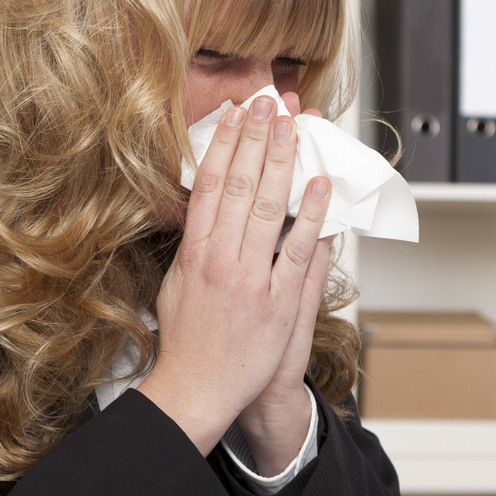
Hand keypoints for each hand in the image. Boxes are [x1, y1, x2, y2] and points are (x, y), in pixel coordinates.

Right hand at [139, 90, 331, 467]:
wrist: (197, 390)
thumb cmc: (186, 343)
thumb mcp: (174, 287)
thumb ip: (191, 249)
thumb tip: (200, 216)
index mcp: (193, 253)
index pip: (210, 186)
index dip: (226, 145)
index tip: (238, 116)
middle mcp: (220, 260)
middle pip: (240, 186)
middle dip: (257, 140)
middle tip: (270, 104)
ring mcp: (250, 279)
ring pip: (269, 209)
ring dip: (284, 163)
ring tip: (295, 128)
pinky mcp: (277, 302)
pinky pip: (298, 251)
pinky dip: (312, 216)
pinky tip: (322, 187)